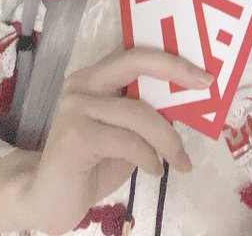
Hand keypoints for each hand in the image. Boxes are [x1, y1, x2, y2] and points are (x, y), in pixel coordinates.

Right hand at [25, 46, 212, 233]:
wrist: (47, 198)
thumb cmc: (92, 163)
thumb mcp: (127, 134)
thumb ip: (147, 114)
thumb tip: (186, 101)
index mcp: (96, 76)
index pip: (135, 52)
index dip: (171, 57)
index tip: (204, 74)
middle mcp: (83, 83)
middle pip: (134, 60)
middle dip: (175, 69)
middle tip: (204, 85)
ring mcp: (76, 107)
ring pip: (139, 112)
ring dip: (169, 139)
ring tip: (181, 161)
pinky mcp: (75, 135)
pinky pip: (128, 141)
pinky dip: (149, 157)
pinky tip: (154, 170)